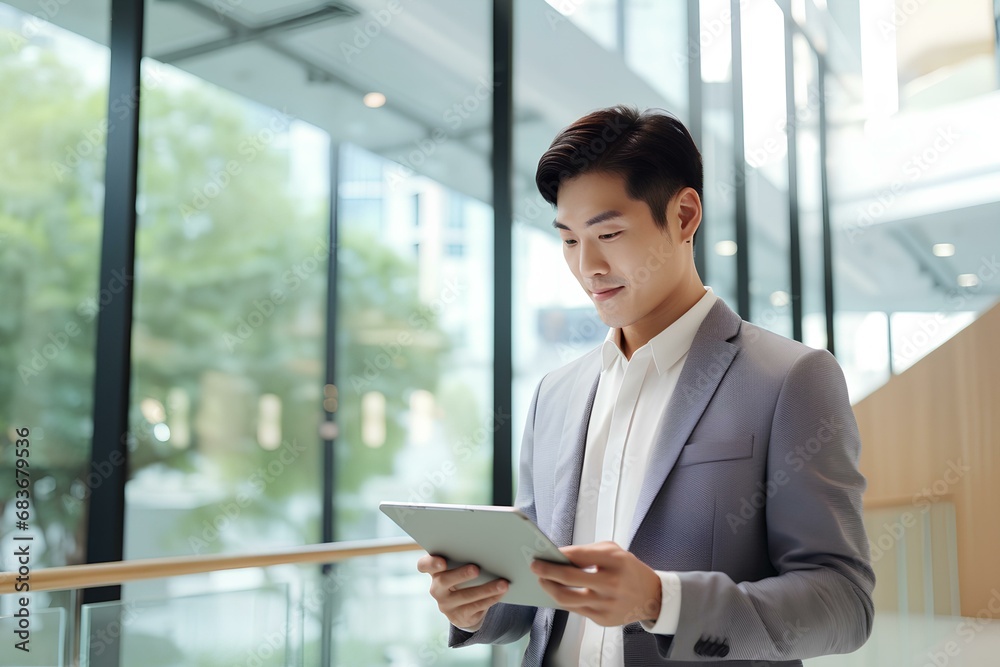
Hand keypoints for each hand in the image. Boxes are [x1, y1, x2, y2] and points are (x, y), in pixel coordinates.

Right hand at [416, 554, 507, 630]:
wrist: (464, 607)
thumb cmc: (463, 578)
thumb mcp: (459, 568)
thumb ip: (464, 558)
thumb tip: (486, 550)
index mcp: (435, 571)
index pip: (424, 565)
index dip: (431, 563)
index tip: (442, 561)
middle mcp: (437, 588)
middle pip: (444, 580)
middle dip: (461, 574)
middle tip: (476, 569)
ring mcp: (446, 604)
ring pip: (466, 596)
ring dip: (486, 589)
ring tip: (502, 584)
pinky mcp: (459, 616)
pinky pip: (476, 607)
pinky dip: (491, 599)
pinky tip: (501, 593)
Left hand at [530, 541, 660, 626]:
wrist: (651, 596)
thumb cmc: (627, 569)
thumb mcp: (613, 551)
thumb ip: (587, 552)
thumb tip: (558, 557)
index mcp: (615, 560)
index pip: (578, 556)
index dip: (557, 554)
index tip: (542, 553)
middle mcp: (611, 583)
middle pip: (569, 578)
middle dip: (547, 571)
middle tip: (534, 566)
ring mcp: (607, 604)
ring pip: (567, 599)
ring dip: (550, 589)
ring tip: (542, 581)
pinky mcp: (603, 619)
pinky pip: (575, 610)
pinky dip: (563, 600)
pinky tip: (556, 592)